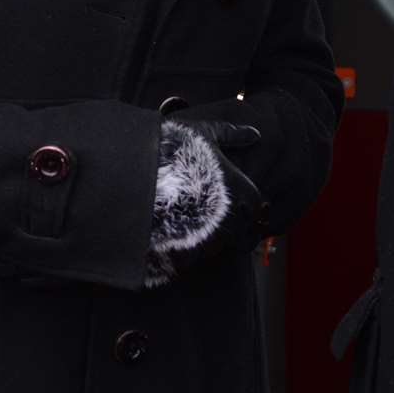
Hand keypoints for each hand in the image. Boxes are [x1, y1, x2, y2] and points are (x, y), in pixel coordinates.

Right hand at [145, 119, 266, 286]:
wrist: (136, 169)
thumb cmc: (173, 147)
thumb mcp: (204, 133)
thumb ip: (232, 134)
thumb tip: (255, 133)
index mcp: (236, 187)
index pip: (258, 206)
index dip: (253, 209)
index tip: (243, 209)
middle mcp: (227, 212)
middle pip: (244, 233)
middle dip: (236, 231)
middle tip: (218, 223)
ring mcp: (207, 232)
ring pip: (221, 248)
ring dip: (212, 243)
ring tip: (195, 231)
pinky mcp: (185, 248)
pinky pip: (195, 259)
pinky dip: (190, 253)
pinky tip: (179, 239)